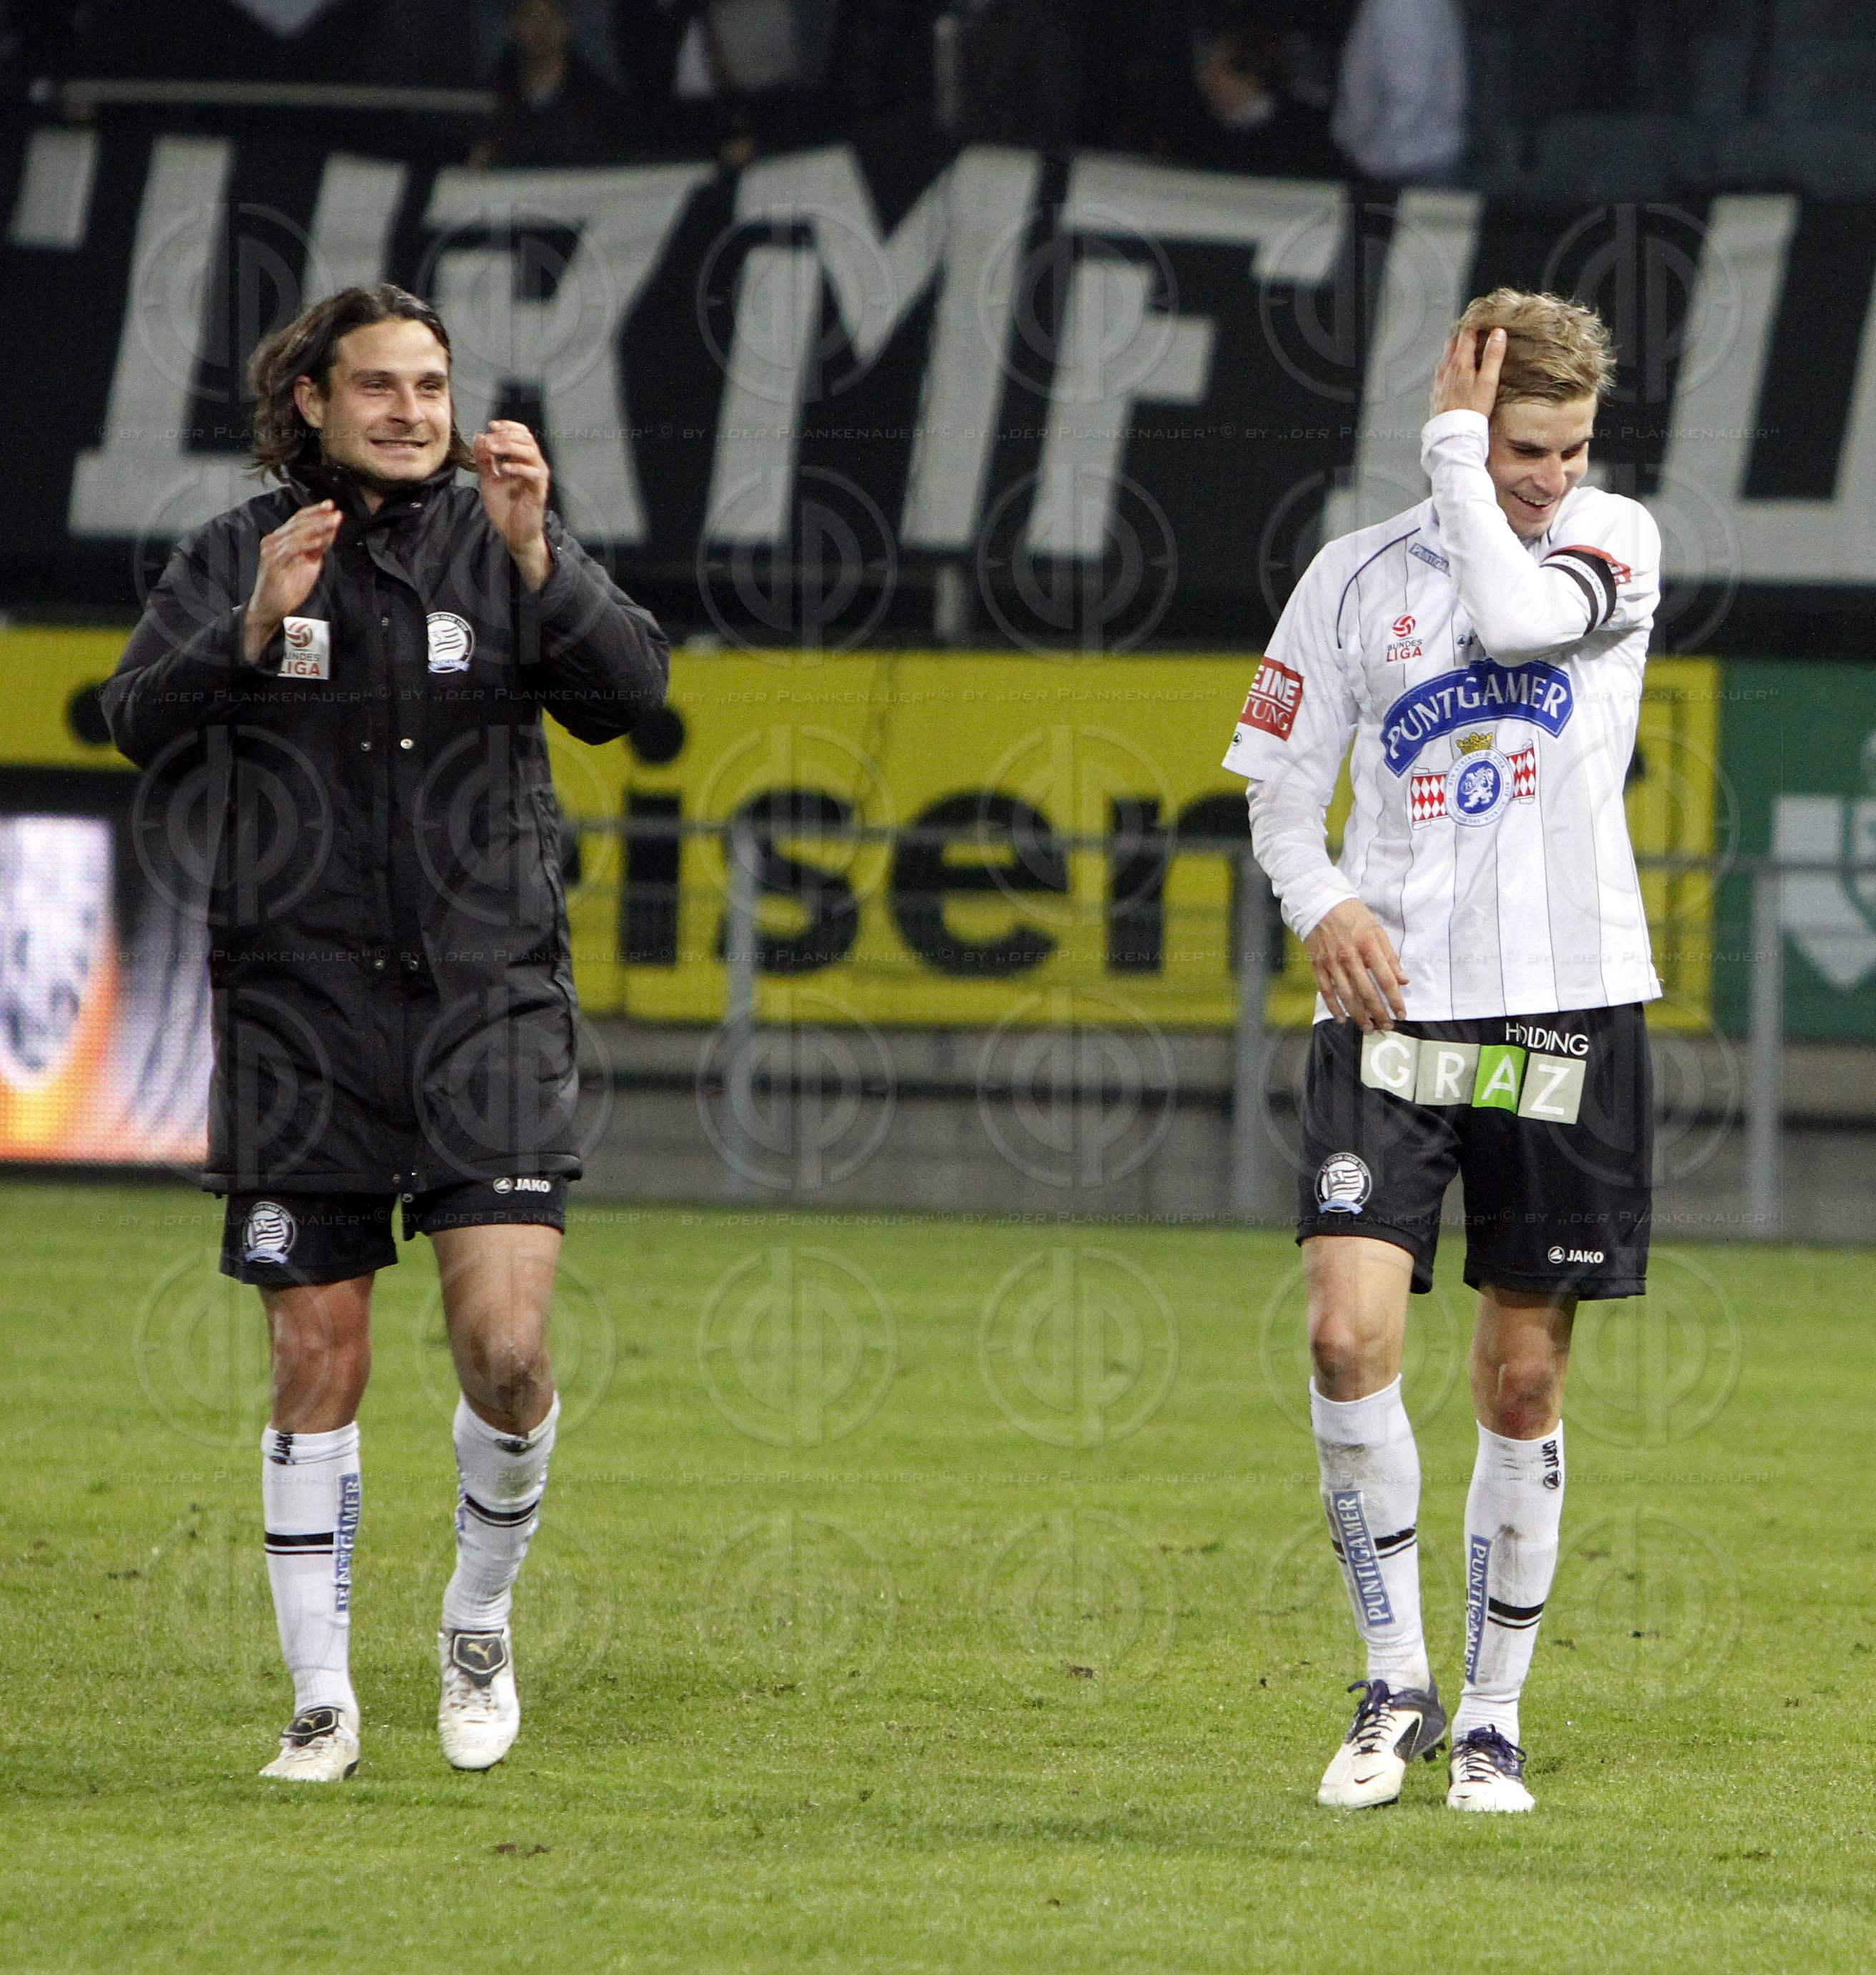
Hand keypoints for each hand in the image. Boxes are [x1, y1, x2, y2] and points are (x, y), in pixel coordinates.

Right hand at [244, 500, 340, 661]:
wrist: (270, 608)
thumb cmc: (287, 588)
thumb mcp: (308, 564)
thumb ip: (317, 548)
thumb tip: (331, 531)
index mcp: (280, 539)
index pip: (298, 519)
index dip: (314, 511)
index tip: (331, 506)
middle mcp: (273, 541)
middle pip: (297, 523)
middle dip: (319, 517)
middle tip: (335, 513)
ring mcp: (271, 551)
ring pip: (296, 533)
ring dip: (317, 527)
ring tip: (332, 523)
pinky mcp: (272, 563)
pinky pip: (292, 549)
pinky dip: (307, 543)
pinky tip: (320, 541)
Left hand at [474, 420, 551, 590]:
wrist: (513, 533)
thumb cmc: (504, 507)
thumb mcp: (488, 479)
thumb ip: (484, 460)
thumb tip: (480, 436)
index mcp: (522, 461)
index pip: (521, 434)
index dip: (508, 426)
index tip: (491, 426)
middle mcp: (533, 466)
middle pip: (526, 439)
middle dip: (505, 436)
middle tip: (488, 441)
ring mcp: (537, 478)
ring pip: (530, 452)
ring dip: (509, 447)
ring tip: (493, 451)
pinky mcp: (539, 492)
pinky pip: (533, 474)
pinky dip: (519, 467)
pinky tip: (504, 469)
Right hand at [1303, 898, 1409, 1031]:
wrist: (1320, 904)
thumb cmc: (1353, 916)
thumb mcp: (1377, 930)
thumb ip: (1390, 956)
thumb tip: (1403, 980)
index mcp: (1368, 946)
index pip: (1386, 980)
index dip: (1395, 1000)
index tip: (1402, 1013)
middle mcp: (1349, 957)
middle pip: (1367, 992)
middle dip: (1379, 1013)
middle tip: (1387, 1027)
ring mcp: (1332, 963)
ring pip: (1347, 996)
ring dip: (1359, 1015)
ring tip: (1368, 1028)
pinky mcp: (1318, 965)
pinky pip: (1326, 991)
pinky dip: (1334, 1007)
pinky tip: (1342, 1019)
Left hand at [1429, 324, 1504, 421]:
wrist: (1452, 434)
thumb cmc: (1472, 409)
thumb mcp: (1488, 381)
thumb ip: (1493, 355)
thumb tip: (1498, 332)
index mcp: (1459, 362)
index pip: (1465, 334)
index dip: (1474, 324)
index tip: (1483, 319)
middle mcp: (1446, 368)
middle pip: (1452, 342)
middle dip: (1463, 334)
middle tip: (1475, 329)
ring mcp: (1439, 380)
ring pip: (1445, 356)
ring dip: (1455, 348)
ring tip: (1466, 346)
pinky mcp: (1436, 391)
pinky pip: (1441, 370)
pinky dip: (1449, 363)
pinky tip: (1454, 369)